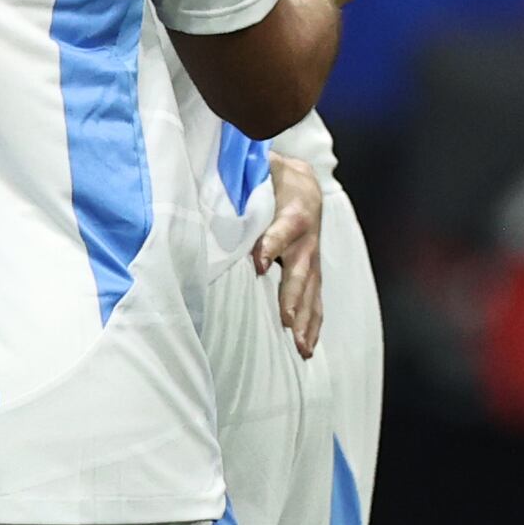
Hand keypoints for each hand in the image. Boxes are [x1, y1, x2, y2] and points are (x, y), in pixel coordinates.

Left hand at [252, 157, 326, 357]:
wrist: (304, 185)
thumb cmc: (272, 182)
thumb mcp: (258, 176)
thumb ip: (239, 184)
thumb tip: (208, 187)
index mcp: (292, 213)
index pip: (282, 230)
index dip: (271, 245)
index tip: (260, 263)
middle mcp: (306, 240)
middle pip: (300, 271)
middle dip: (292, 297)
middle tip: (286, 321)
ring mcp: (312, 259)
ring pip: (312, 292)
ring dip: (306, 320)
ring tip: (301, 347)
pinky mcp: (312, 273)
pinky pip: (316, 301)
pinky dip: (312, 325)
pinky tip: (306, 347)